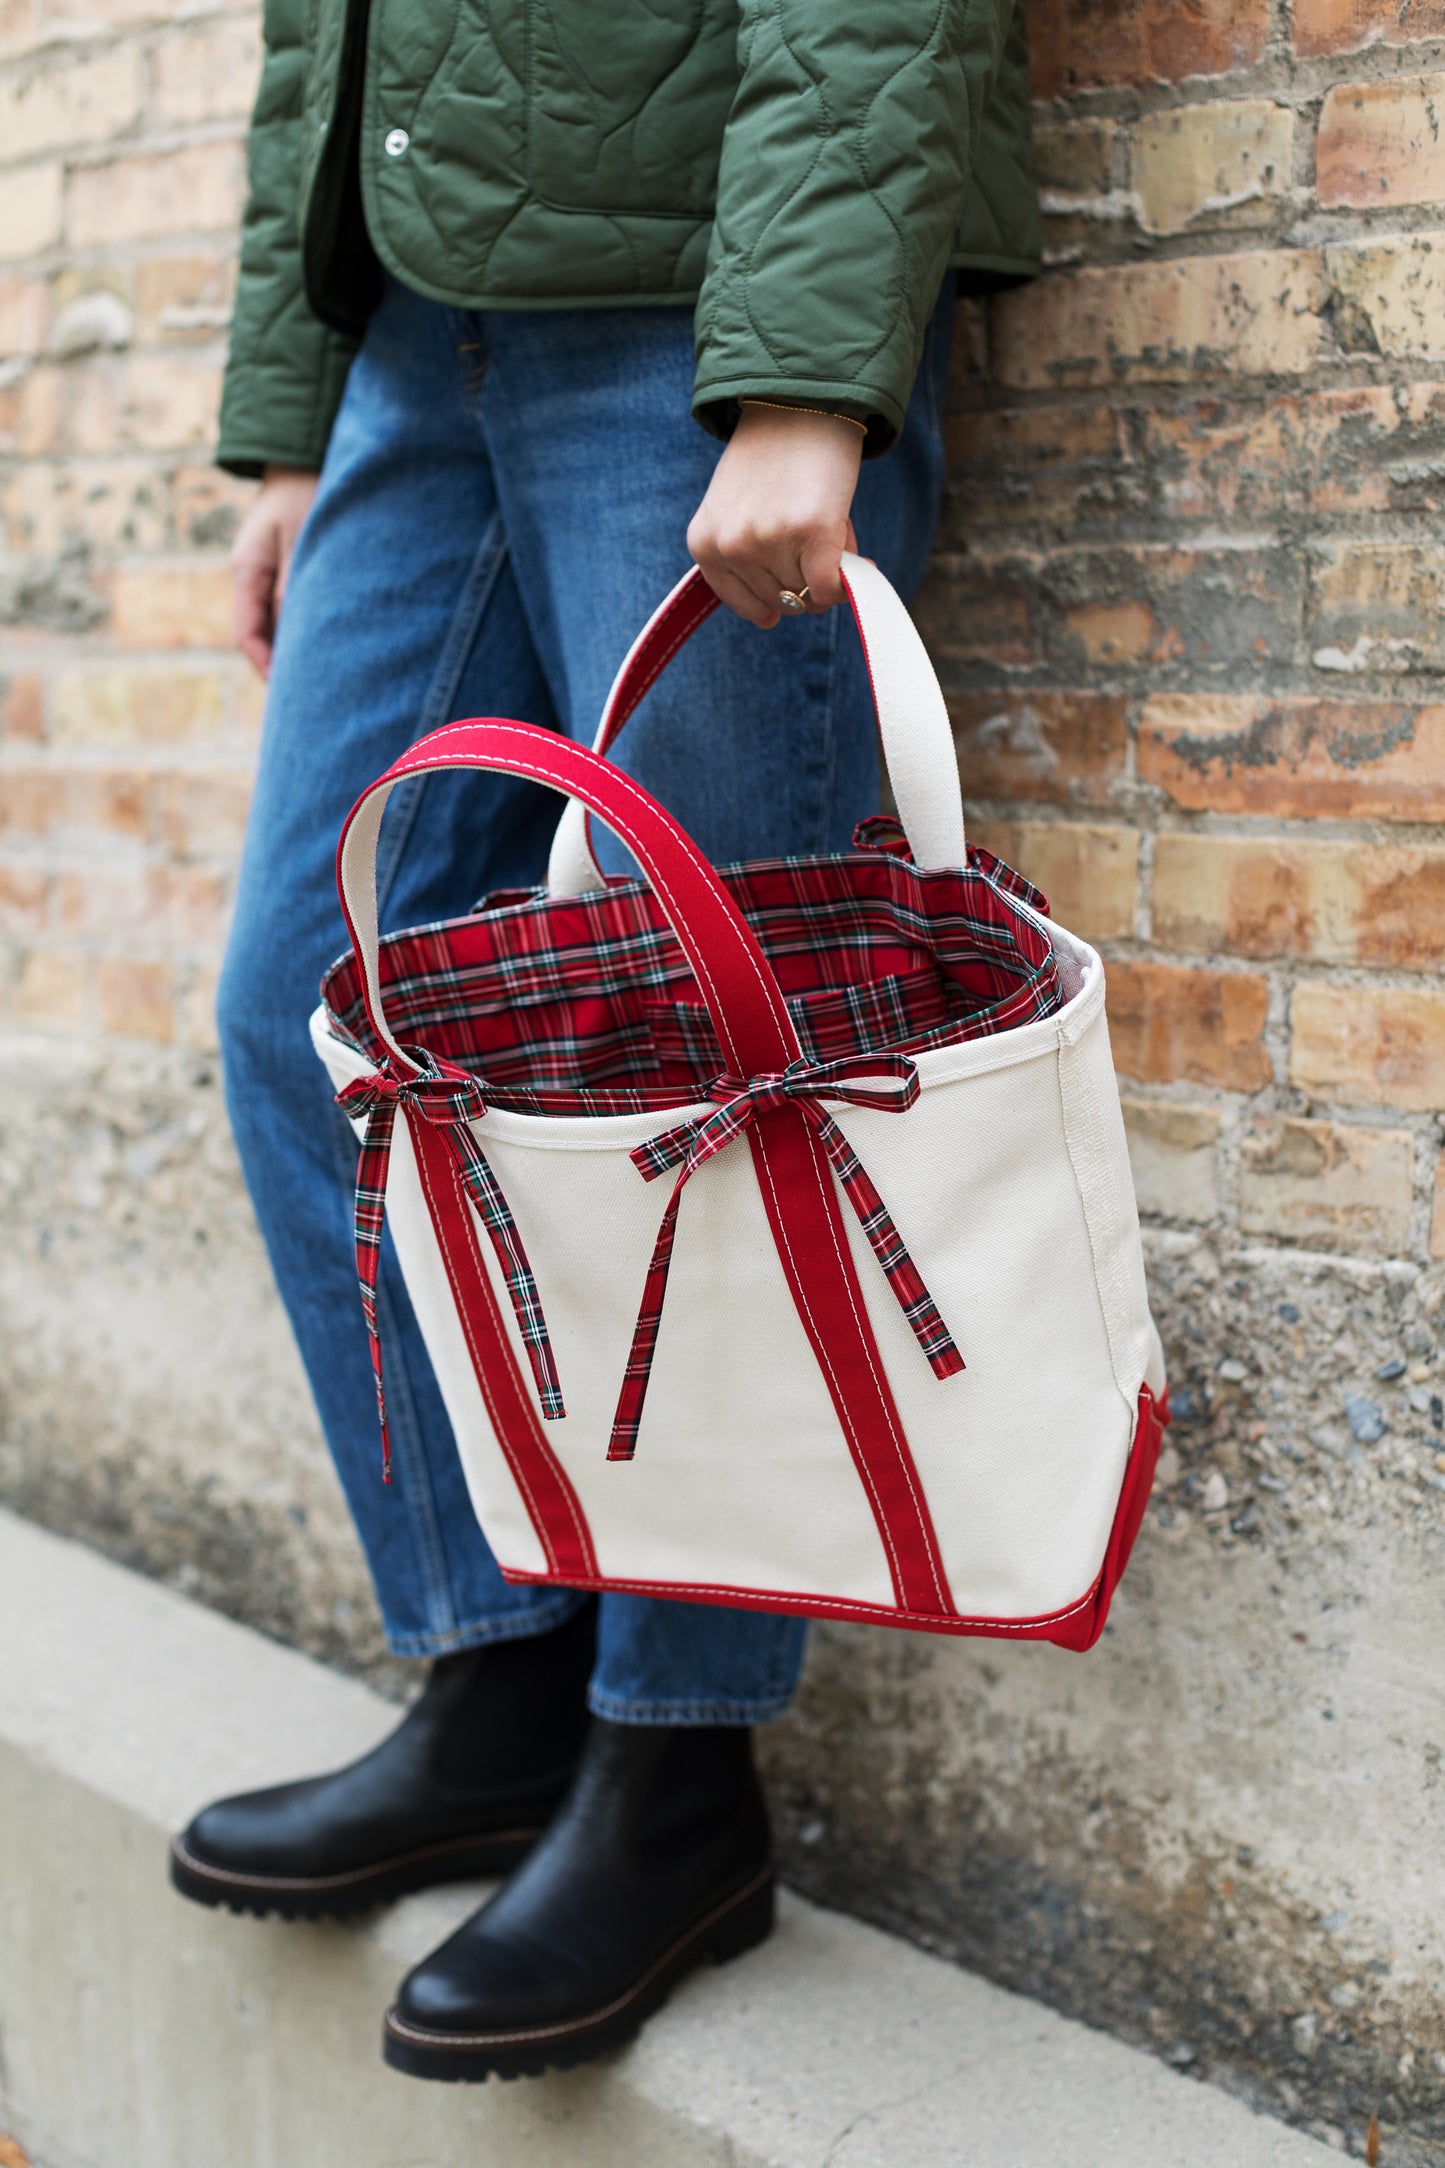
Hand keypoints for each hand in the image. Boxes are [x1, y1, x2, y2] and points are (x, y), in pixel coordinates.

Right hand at [230, 465, 319, 677]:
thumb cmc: (304, 492)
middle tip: (311, 699)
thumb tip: (296, 635)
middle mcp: (251, 578)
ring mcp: (266, 576)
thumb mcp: (300, 539)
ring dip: (295, 650)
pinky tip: (327, 645)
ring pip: (276, 626)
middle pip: (261, 637)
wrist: (301, 456)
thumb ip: (295, 585)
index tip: (290, 695)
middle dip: (282, 668)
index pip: (248, 635)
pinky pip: (289, 611)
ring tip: (324, 678)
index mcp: (246, 571)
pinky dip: (303, 630)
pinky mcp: (283, 572)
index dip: (266, 668)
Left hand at [687, 404, 863, 627]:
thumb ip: (747, 561)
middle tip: (813, 534)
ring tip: (827, 526)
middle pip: (782, 600)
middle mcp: (731, 545)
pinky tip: (851, 552)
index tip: (796, 574)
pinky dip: (846, 581)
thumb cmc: (773, 458)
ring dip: (828, 571)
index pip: (747, 603)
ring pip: (808, 595)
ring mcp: (769, 540)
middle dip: (804, 576)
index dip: (778, 596)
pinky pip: (831, 588)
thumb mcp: (736, 510)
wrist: (799, 403)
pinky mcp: (810, 532)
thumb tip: (773, 618)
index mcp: (705, 543)